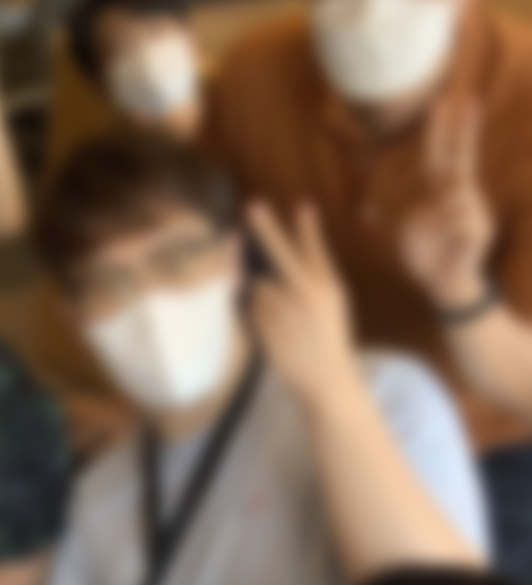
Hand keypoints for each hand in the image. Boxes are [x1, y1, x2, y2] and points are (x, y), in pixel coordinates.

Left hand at [248, 201, 358, 412]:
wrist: (326, 378)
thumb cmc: (328, 338)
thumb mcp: (333, 303)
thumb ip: (316, 274)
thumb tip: (296, 246)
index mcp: (328, 286)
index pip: (315, 251)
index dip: (307, 229)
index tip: (301, 205)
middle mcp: (307, 294)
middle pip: (280, 255)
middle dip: (266, 230)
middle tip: (252, 207)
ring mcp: (285, 311)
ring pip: (259, 288)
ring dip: (261, 297)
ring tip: (282, 318)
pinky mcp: (267, 327)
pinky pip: (251, 311)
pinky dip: (256, 316)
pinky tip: (274, 330)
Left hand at [400, 99, 494, 312]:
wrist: (443, 285)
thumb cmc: (427, 255)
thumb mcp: (411, 227)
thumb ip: (417, 207)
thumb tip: (430, 201)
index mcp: (438, 194)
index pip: (438, 157)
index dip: (438, 132)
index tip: (439, 104)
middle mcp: (460, 196)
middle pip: (461, 158)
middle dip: (463, 131)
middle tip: (467, 100)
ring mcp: (473, 211)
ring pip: (458, 194)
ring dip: (444, 213)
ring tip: (442, 237)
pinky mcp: (479, 230)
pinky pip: (463, 220)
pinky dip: (451, 230)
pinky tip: (453, 243)